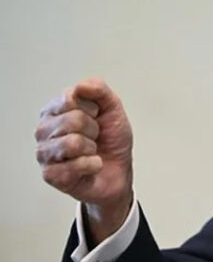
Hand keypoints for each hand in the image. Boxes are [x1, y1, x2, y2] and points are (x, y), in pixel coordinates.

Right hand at [35, 78, 133, 243]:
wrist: (119, 170)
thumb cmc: (111, 140)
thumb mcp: (113, 109)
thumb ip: (99, 90)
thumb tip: (80, 86)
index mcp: (55, 110)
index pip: (70, 98)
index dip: (93, 109)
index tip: (97, 117)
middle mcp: (44, 129)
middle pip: (72, 120)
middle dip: (94, 130)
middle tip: (95, 138)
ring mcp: (44, 153)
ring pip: (72, 143)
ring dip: (92, 148)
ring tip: (91, 151)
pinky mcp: (50, 175)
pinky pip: (75, 165)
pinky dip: (91, 166)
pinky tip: (90, 166)